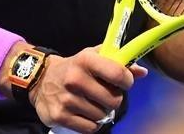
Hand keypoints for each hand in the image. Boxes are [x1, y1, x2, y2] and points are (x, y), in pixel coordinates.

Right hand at [30, 47, 146, 132]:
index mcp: (86, 60)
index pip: (118, 74)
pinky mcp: (60, 117)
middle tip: (105, 94)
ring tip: (92, 102)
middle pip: (114, 100)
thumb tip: (142, 72)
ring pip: (102, 116)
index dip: (127, 81)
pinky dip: (92, 123)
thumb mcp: (94, 57)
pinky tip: (85, 113)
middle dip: (114, 99)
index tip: (124, 82)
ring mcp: (67, 100)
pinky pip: (90, 128)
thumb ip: (119, 62)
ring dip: (101, 111)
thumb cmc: (75, 67)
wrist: (40, 79)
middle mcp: (75, 79)